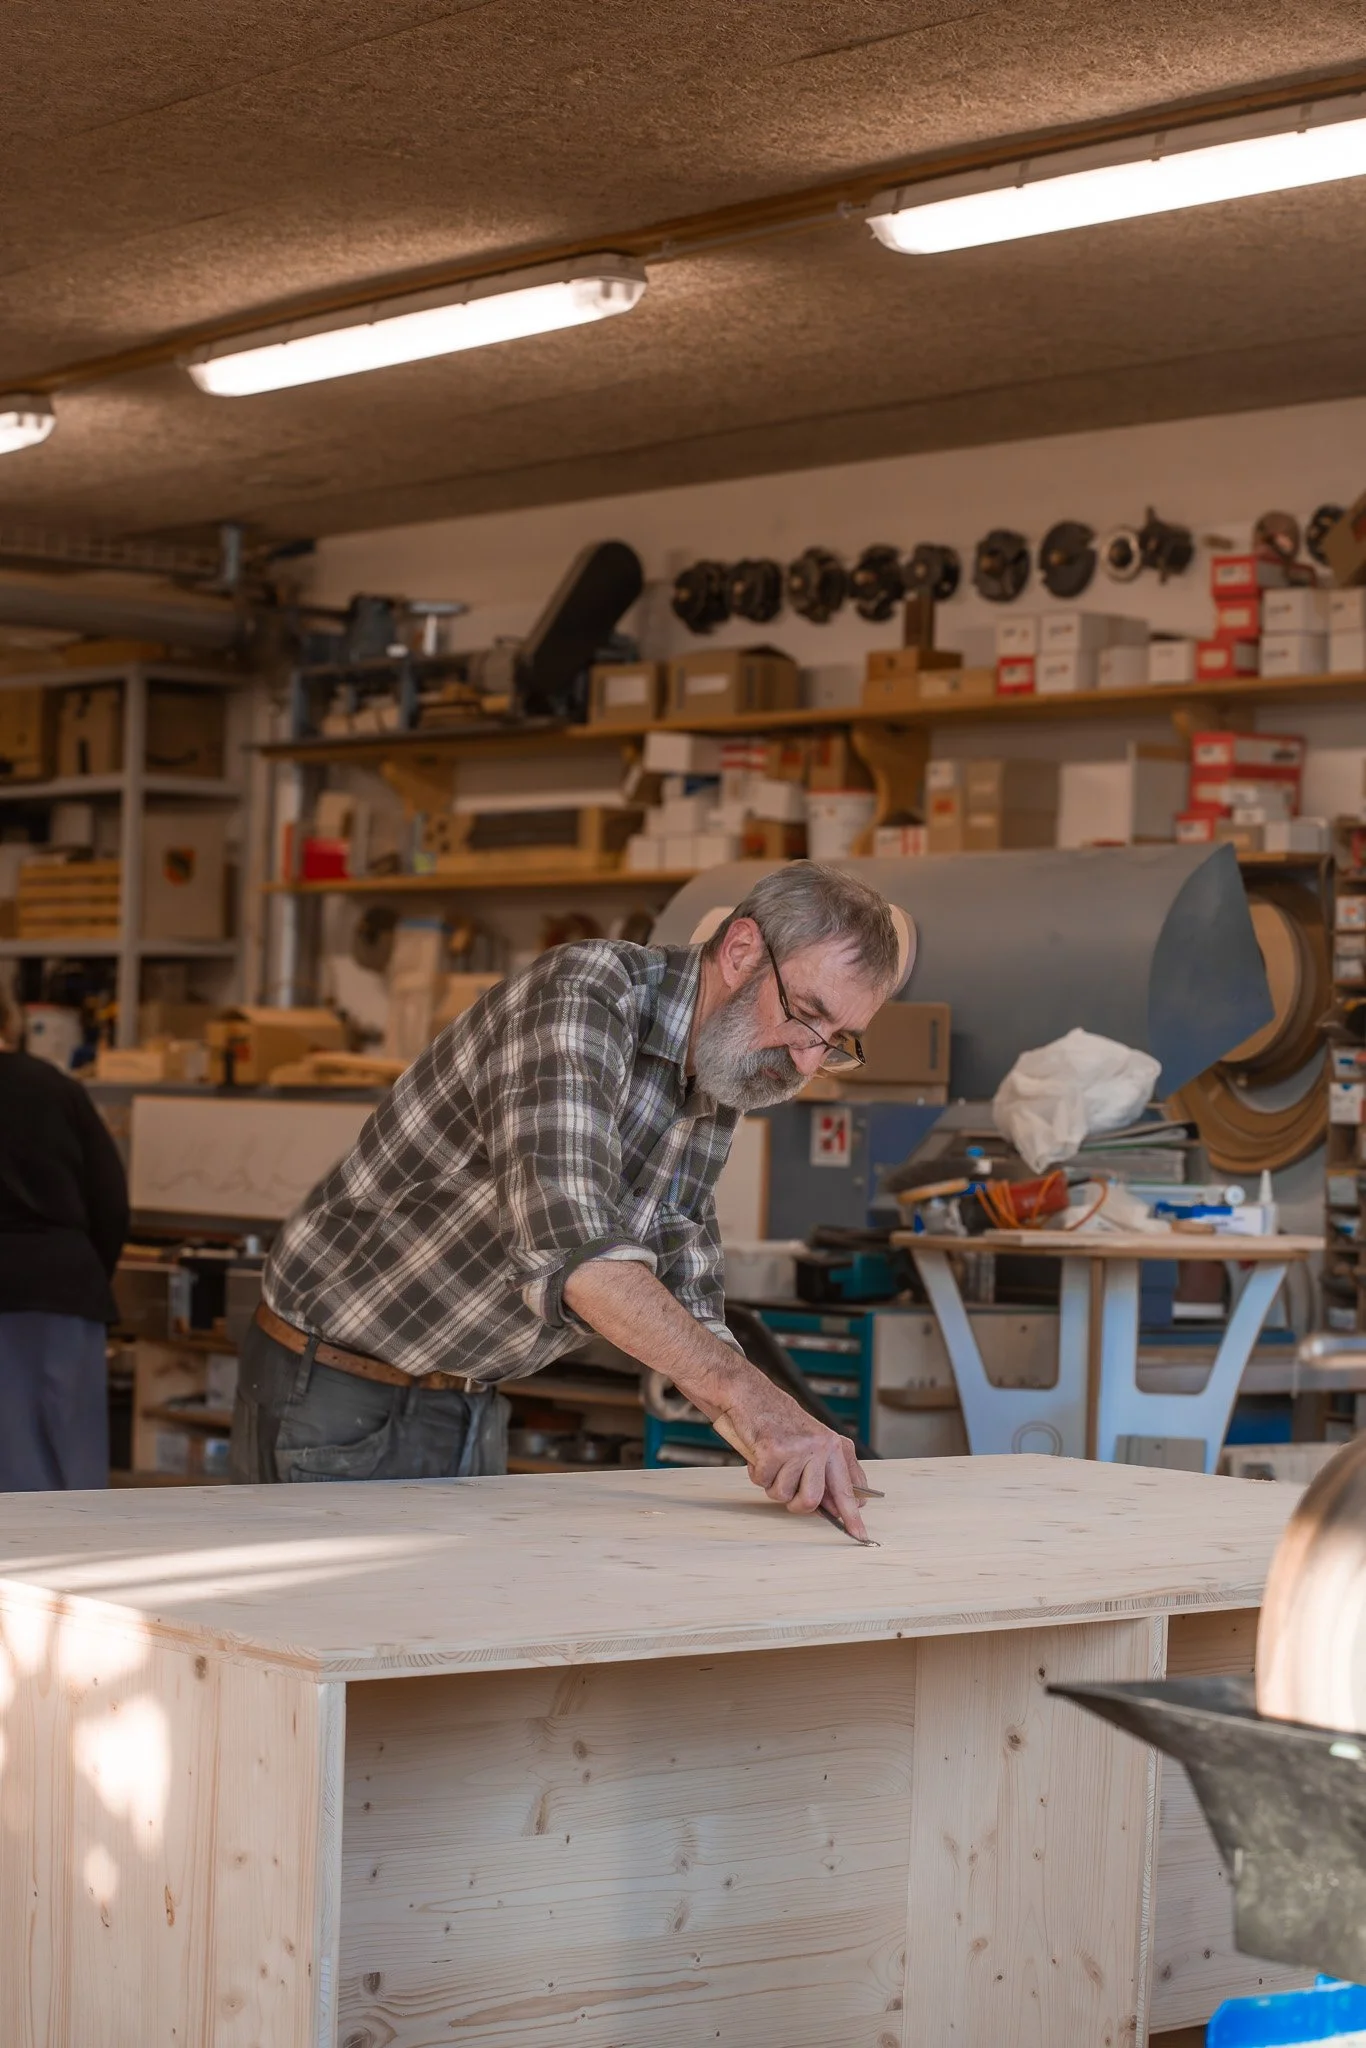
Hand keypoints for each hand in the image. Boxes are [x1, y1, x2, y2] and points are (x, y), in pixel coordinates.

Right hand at [722, 1375, 869, 1541]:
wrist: (750, 1393)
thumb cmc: (779, 1419)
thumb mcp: (812, 1442)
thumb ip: (826, 1472)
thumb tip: (835, 1507)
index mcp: (835, 1445)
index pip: (848, 1489)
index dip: (853, 1516)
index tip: (861, 1536)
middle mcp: (821, 1446)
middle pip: (812, 1500)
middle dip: (796, 1503)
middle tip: (787, 1487)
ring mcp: (798, 1448)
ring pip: (783, 1494)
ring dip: (772, 1483)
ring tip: (771, 1460)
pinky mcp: (773, 1450)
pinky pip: (763, 1481)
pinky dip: (756, 1472)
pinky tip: (759, 1452)